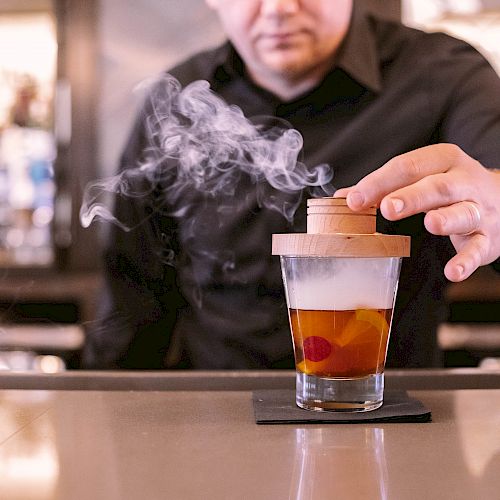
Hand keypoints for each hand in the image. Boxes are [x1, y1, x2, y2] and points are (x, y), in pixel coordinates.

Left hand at [334, 144, 499, 281]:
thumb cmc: (449, 189)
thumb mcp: (421, 178)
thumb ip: (384, 188)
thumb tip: (344, 197)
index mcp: (441, 160)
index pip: (408, 166)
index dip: (379, 182)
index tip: (355, 199)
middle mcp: (463, 181)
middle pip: (437, 186)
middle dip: (412, 196)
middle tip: (387, 207)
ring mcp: (478, 209)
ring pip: (463, 212)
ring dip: (447, 219)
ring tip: (430, 224)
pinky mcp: (488, 237)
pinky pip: (478, 249)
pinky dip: (467, 261)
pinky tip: (452, 271)